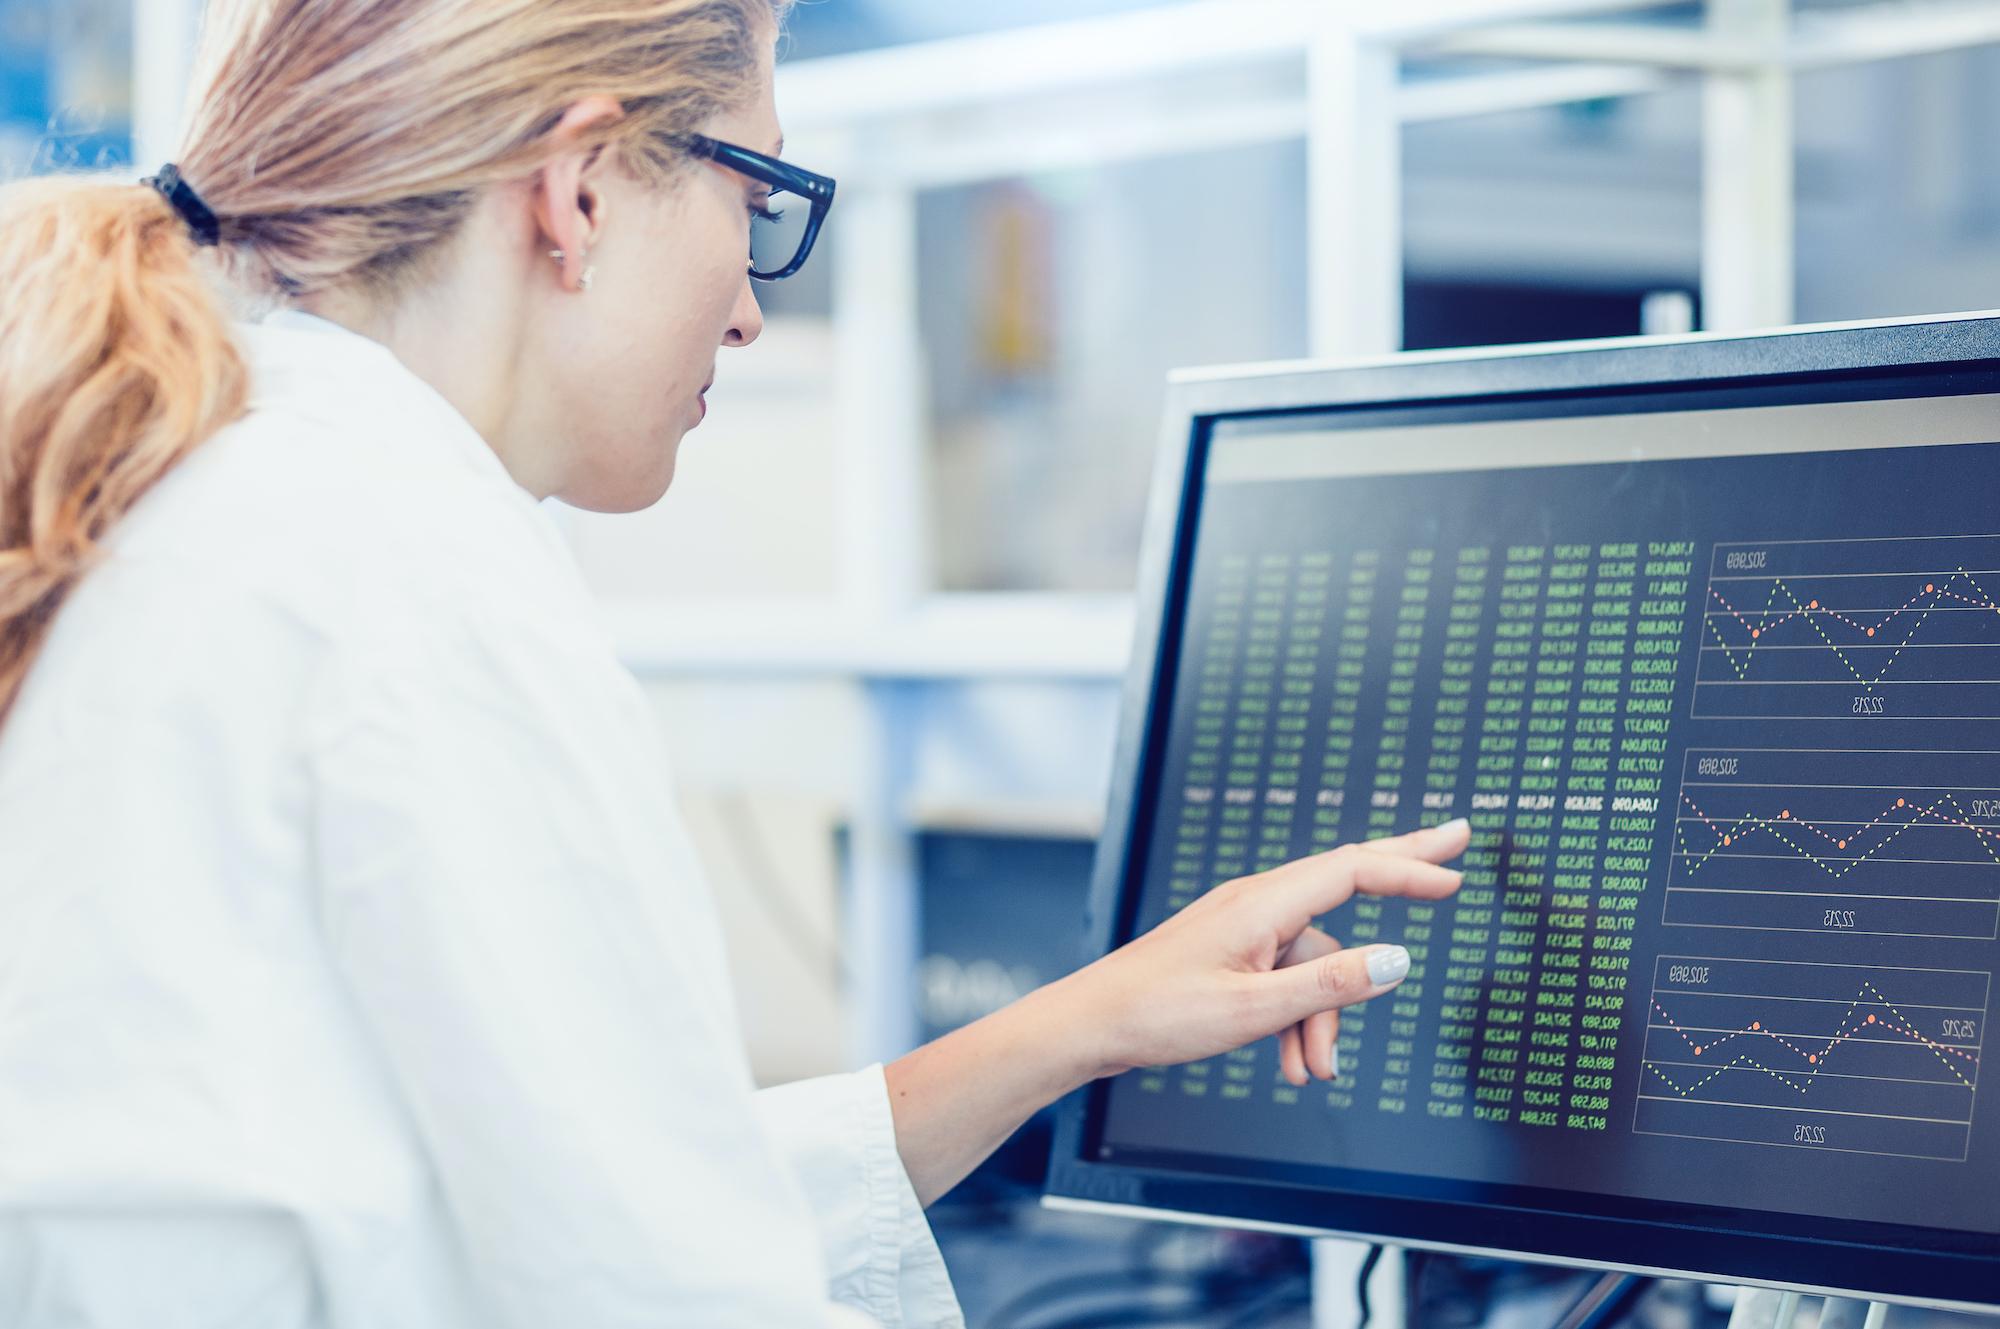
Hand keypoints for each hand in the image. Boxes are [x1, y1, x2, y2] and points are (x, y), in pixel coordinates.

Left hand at [1062, 819, 1469, 1084]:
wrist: (1091, 1026)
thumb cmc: (1158, 1013)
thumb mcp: (1255, 1010)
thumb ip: (1329, 985)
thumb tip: (1397, 959)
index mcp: (1261, 903)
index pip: (1352, 869)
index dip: (1410, 869)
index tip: (1457, 871)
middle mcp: (1255, 904)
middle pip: (1345, 878)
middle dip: (1402, 869)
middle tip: (1458, 840)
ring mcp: (1244, 928)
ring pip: (1314, 964)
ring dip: (1322, 1019)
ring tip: (1311, 1072)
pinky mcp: (1233, 954)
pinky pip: (1286, 978)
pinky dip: (1296, 1020)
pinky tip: (1289, 1063)